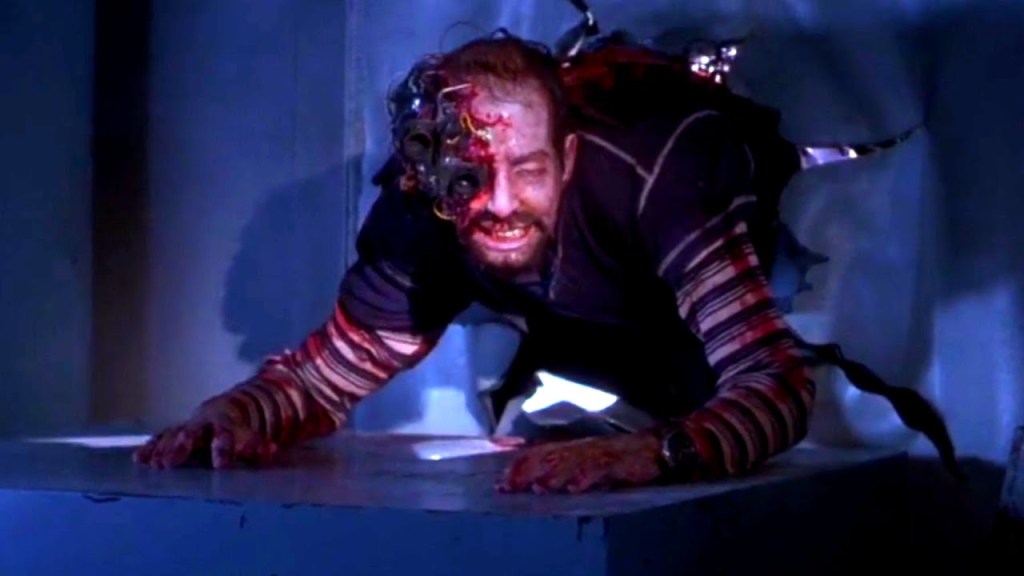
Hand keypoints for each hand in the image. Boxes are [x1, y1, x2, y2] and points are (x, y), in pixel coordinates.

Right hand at [132, 403, 276, 469]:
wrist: (227, 410)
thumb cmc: (239, 431)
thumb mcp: (251, 437)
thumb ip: (259, 446)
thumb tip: (271, 451)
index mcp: (226, 425)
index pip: (225, 436)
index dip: (223, 449)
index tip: (219, 464)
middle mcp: (203, 425)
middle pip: (192, 433)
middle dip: (181, 446)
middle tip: (170, 462)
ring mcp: (187, 428)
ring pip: (173, 436)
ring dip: (163, 450)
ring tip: (155, 464)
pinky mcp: (174, 434)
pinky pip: (160, 439)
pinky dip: (150, 448)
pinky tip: (139, 459)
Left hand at [496, 432, 662, 493]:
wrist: (652, 446)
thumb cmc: (618, 454)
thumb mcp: (587, 457)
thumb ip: (564, 462)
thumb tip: (536, 474)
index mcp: (571, 446)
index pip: (539, 449)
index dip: (517, 457)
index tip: (497, 469)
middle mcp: (579, 448)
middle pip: (547, 456)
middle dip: (525, 470)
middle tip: (506, 484)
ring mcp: (596, 454)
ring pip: (569, 463)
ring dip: (550, 476)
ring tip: (535, 487)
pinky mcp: (614, 463)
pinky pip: (597, 470)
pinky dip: (585, 478)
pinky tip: (573, 488)